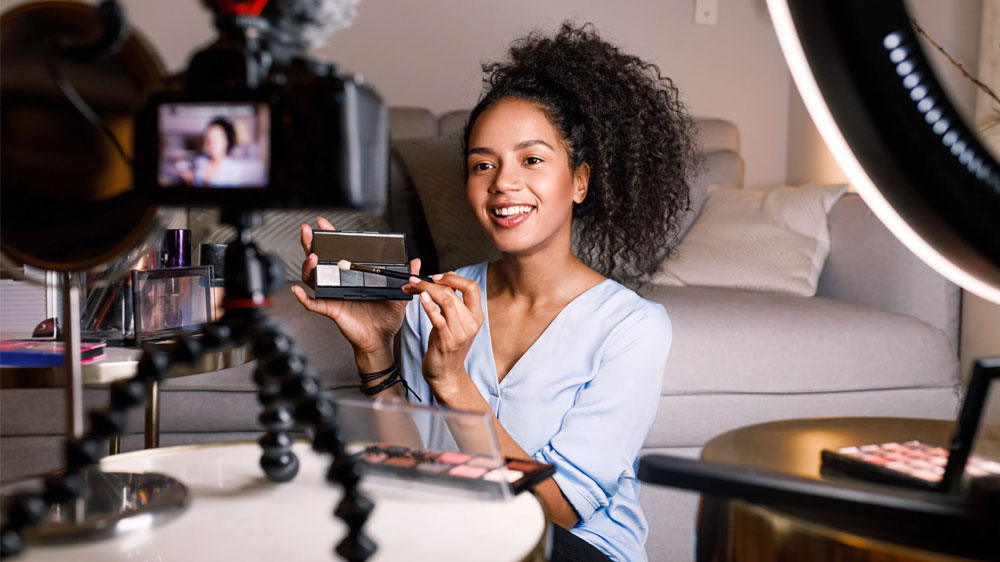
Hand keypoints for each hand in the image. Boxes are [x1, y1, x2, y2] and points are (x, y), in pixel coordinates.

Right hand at [291, 217, 419, 362]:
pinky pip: (314, 304)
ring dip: (309, 267)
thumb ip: (406, 277)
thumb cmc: (386, 319)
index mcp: (353, 275)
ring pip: (313, 278)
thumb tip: (415, 262)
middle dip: (311, 244)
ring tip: (312, 258)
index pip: (339, 252)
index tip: (324, 225)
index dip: (330, 238)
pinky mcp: (332, 310)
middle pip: (320, 260)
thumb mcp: (399, 295)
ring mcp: (333, 295)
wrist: (382, 340)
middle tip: (308, 231)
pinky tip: (297, 290)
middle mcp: (340, 283)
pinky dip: (303, 298)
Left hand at [403, 272, 483, 392]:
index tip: (437, 276)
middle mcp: (471, 323)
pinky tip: (420, 298)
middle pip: (453, 292)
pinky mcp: (447, 340)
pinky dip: (428, 305)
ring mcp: (460, 332)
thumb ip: (454, 301)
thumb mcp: (455, 322)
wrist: (447, 374)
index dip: (454, 278)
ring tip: (412, 286)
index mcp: (476, 316)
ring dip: (426, 290)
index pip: (472, 287)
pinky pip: (438, 318)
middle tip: (414, 280)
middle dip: (430, 282)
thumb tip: (450, 276)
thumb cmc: (448, 347)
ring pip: (446, 301)